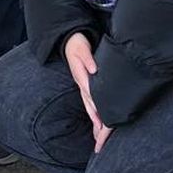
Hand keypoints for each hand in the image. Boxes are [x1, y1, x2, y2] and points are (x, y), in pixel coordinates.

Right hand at [63, 33, 108, 151]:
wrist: (70, 40)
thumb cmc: (78, 44)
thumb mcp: (81, 48)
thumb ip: (87, 59)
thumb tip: (93, 70)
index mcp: (81, 75)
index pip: (89, 93)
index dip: (95, 106)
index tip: (101, 118)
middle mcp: (81, 82)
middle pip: (89, 103)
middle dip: (95, 118)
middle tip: (102, 132)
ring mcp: (81, 83)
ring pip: (88, 103)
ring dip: (94, 117)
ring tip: (100, 131)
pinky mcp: (84, 83)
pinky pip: (88, 99)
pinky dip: (93, 110)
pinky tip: (97, 118)